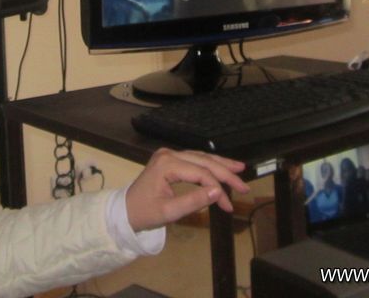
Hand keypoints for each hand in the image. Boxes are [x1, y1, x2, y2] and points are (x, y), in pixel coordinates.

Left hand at [125, 148, 248, 231]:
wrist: (124, 211)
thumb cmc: (144, 213)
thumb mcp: (169, 212)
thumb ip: (193, 201)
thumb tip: (218, 191)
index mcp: (167, 165)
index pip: (201, 173)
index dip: (218, 188)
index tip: (228, 206)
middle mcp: (169, 154)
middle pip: (203, 161)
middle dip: (225, 173)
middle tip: (244, 186)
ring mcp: (168, 155)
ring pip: (200, 157)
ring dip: (220, 164)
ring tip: (239, 169)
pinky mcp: (169, 160)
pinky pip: (194, 159)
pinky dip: (209, 165)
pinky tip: (222, 167)